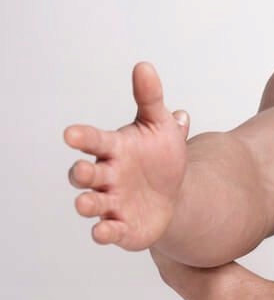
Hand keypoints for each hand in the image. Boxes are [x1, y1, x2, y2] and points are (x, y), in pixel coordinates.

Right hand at [65, 62, 189, 249]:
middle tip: (80, 170)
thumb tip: (144, 66)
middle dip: (80, 172)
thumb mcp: (161, 126)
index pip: (94, 140)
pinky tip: (103, 232)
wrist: (176, 195)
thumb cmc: (161, 157)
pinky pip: (108, 231)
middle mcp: (107, 176)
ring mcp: (111, 202)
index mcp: (114, 149)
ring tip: (85, 203)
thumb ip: (151, 99)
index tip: (70, 134)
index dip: (82, 138)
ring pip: (91, 204)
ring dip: (86, 203)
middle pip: (86, 174)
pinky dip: (104, 232)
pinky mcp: (121, 227)